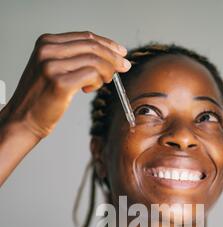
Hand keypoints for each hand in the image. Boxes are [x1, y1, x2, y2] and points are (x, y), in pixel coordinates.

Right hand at [2, 31, 130, 138]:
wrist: (24, 119)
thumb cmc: (41, 98)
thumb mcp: (52, 70)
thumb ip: (72, 60)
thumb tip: (104, 58)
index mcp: (46, 43)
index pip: (85, 37)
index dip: (107, 44)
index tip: (120, 52)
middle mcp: (48, 51)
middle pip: (92, 46)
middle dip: (113, 57)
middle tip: (124, 66)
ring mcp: (53, 66)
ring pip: (94, 60)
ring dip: (107, 71)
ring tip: (105, 81)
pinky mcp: (60, 83)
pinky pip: (91, 75)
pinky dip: (98, 81)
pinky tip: (91, 88)